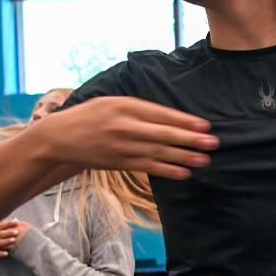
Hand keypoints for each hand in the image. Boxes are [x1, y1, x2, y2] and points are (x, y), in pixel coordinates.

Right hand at [0, 219, 26, 257]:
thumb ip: (4, 225)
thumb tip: (16, 219)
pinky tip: (7, 253)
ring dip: (6, 241)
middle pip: (0, 234)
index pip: (0, 225)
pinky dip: (0, 253)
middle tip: (17, 232)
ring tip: (13, 240)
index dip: (8, 223)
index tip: (16, 222)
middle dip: (8, 232)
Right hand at [35, 97, 218, 180]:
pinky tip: (184, 172)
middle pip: (164, 134)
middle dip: (191, 139)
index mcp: (124, 105)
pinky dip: (167, 170)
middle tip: (213, 143)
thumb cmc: (91, 116)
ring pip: (159, 152)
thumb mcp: (112, 102)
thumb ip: (138, 108)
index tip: (205, 125)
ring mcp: (122, 146)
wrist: (62, 137)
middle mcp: (124, 125)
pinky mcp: (119, 163)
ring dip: (184, 157)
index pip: (161, 113)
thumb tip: (171, 116)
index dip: (184, 120)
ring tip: (205, 160)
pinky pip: (148, 167)